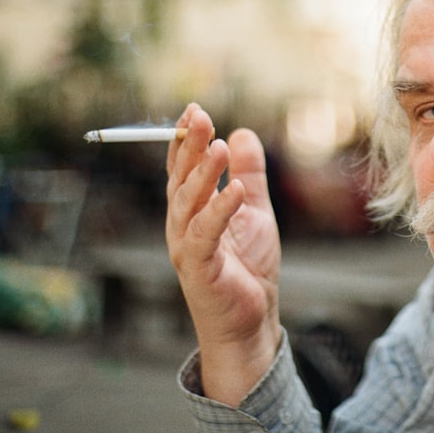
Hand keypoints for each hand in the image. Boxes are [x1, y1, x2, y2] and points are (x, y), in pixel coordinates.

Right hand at [165, 103, 281, 404]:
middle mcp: (181, 225)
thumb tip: (243, 134)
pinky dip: (220, 210)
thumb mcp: (254, 212)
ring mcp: (186, 246)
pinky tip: (236, 192)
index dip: (185, 139)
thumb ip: (249, 174)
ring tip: (219, 147)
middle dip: (188, 146)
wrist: (250, 322)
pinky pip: (207, 233)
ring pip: (188, 202)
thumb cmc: (247, 269)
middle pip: (180, 178)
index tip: (195, 110)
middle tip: (200, 117)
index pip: (182, 168)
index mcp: (191, 211)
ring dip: (203, 173)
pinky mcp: (200, 267)